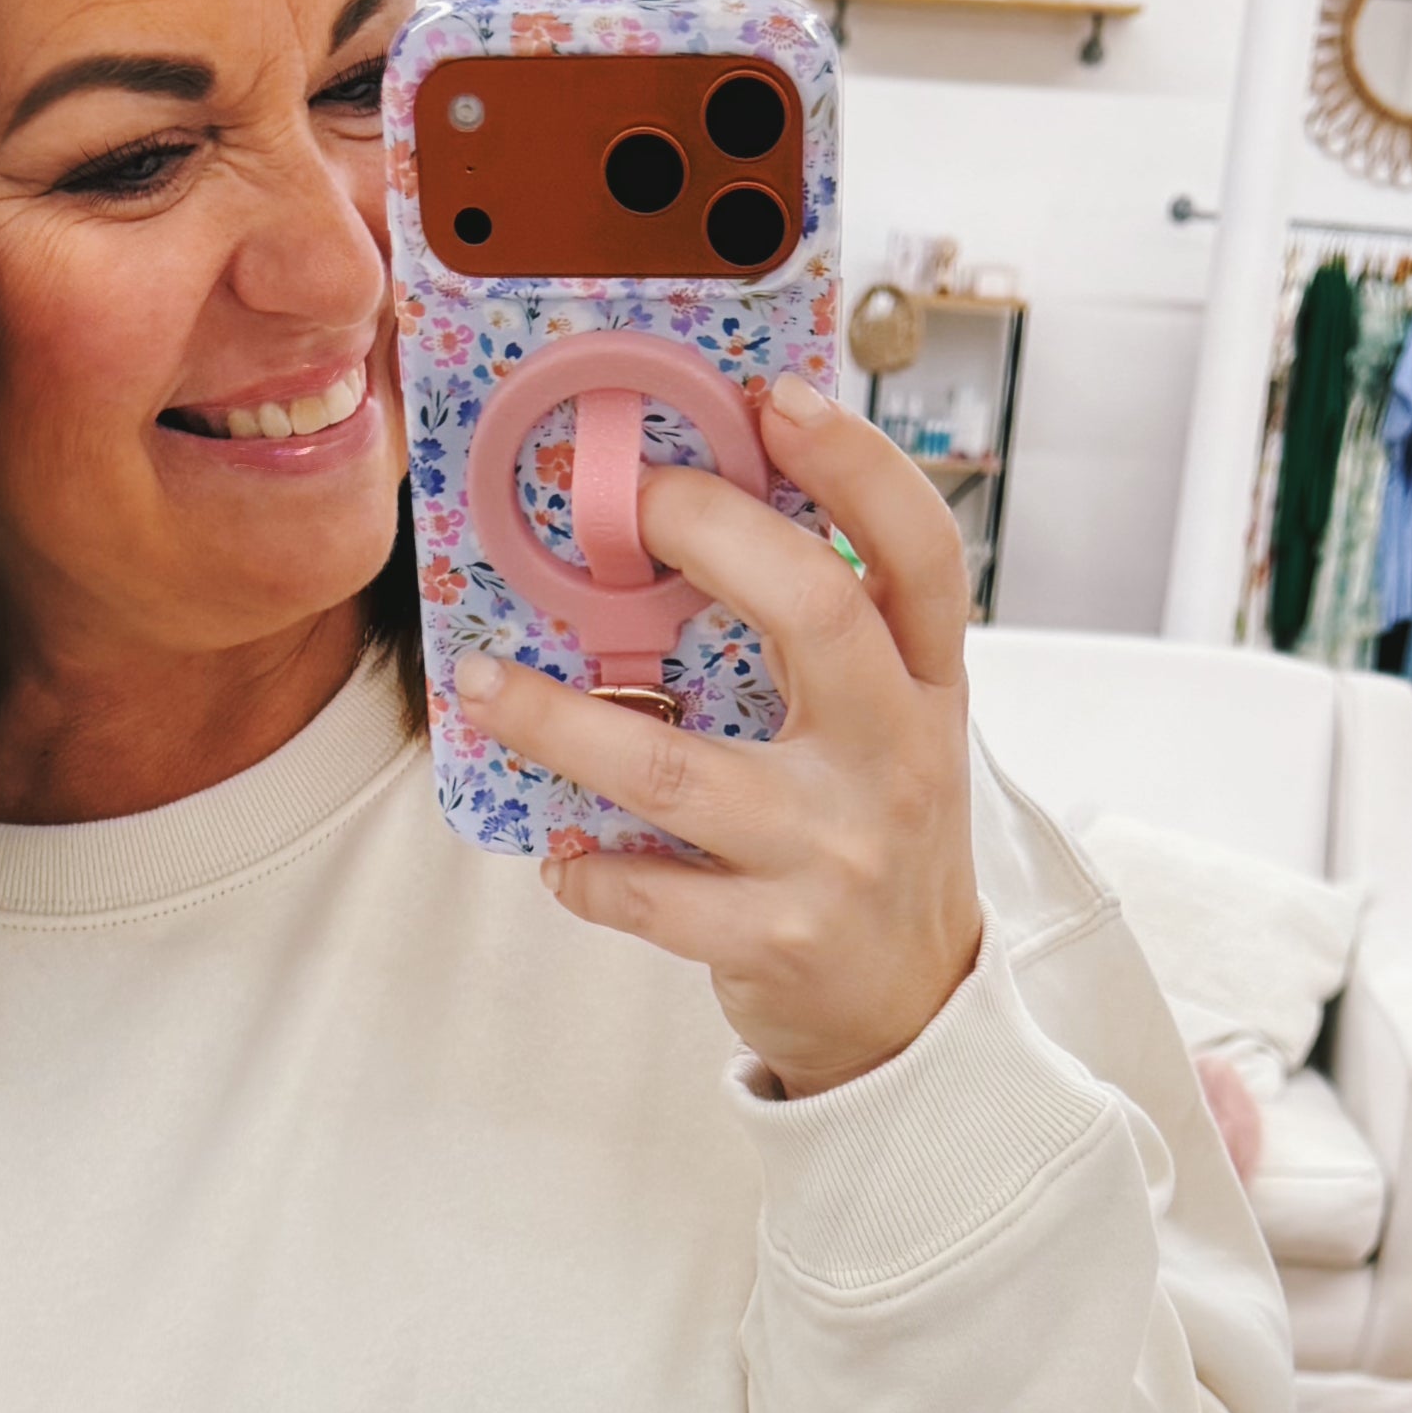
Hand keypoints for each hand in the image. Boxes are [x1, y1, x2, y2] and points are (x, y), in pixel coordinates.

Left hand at [454, 370, 984, 1097]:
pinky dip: (586, 869)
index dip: (855, 463)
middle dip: (707, 535)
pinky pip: (647, 891)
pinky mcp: (777, 936)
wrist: (914, 1014)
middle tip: (617, 510)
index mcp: (926, 687)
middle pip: (815, 607)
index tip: (773, 397)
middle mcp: (895, 754)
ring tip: (485, 682)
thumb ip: (827, 640)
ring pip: (677, 766)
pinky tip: (559, 856)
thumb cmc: (871, 840)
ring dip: (560, 719)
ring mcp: (836, 848)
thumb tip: (695, 520)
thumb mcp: (887, 729)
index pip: (918, 549)